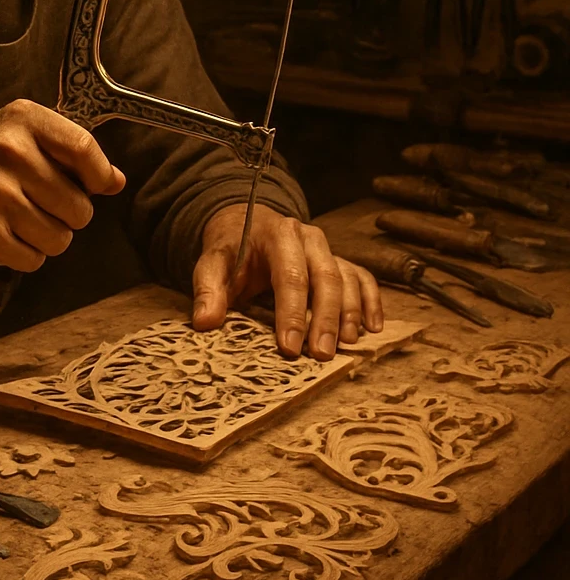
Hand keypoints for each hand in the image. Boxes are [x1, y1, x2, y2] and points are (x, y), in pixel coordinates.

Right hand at [0, 99, 124, 271]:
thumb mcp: (19, 144)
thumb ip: (68, 157)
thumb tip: (116, 180)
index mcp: (21, 119)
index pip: (84, 148)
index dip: (98, 176)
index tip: (93, 187)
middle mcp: (8, 149)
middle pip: (80, 205)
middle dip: (67, 217)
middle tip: (34, 207)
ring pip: (61, 238)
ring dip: (44, 239)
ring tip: (15, 222)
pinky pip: (35, 259)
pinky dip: (22, 257)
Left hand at [191, 202, 382, 359]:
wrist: (246, 224)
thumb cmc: (231, 250)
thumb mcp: (211, 264)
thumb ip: (207, 290)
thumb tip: (205, 322)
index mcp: (277, 235)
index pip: (289, 275)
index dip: (292, 313)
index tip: (290, 348)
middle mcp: (308, 238)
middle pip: (325, 277)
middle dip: (325, 319)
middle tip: (322, 355)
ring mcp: (327, 248)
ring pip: (347, 278)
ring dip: (350, 313)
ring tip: (347, 345)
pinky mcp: (338, 259)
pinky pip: (362, 277)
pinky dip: (371, 300)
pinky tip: (373, 327)